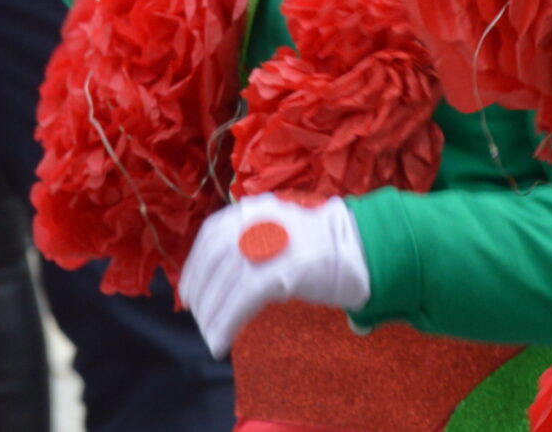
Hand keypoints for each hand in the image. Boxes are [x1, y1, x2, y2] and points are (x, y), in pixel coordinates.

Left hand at [178, 195, 371, 358]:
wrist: (362, 246)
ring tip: (210, 336)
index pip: (210, 236)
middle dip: (201, 293)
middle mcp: (256, 221)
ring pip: (225, 283)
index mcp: (253, 209)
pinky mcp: (282, 269)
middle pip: (213, 260)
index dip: (195, 267)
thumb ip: (251, 240)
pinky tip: (220, 342)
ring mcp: (270, 244)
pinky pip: (242, 301)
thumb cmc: (323, 244)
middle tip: (199, 319)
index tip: (189, 293)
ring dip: (211, 315)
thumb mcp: (279, 228)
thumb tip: (221, 276)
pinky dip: (225, 323)